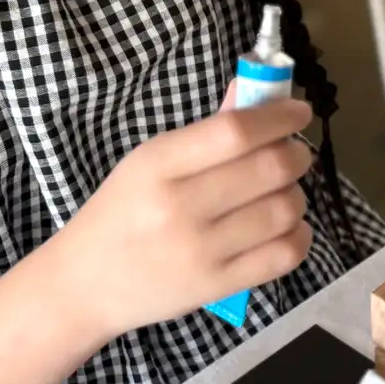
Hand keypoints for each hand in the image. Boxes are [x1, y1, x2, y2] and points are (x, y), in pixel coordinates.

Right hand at [55, 93, 315, 338]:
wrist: (85, 285)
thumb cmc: (120, 212)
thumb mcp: (149, 163)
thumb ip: (206, 131)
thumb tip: (261, 96)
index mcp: (157, 165)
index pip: (235, 132)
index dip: (279, 117)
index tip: (299, 112)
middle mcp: (179, 207)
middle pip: (269, 168)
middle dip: (297, 154)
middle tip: (296, 154)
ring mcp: (200, 251)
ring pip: (284, 210)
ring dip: (297, 194)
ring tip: (283, 192)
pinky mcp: (217, 287)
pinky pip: (284, 255)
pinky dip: (299, 234)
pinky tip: (287, 226)